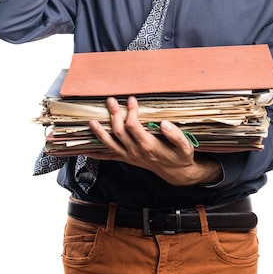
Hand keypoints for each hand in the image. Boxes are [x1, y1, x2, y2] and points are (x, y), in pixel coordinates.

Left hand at [84, 96, 221, 186]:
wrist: (177, 173)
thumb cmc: (180, 157)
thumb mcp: (185, 147)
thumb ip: (176, 135)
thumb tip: (165, 123)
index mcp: (148, 146)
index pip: (133, 126)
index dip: (131, 112)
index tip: (132, 100)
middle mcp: (136, 152)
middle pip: (119, 132)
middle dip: (114, 115)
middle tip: (111, 101)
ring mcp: (130, 156)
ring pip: (110, 144)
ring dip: (100, 133)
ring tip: (92, 121)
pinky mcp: (127, 159)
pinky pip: (109, 157)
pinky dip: (97, 154)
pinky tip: (87, 150)